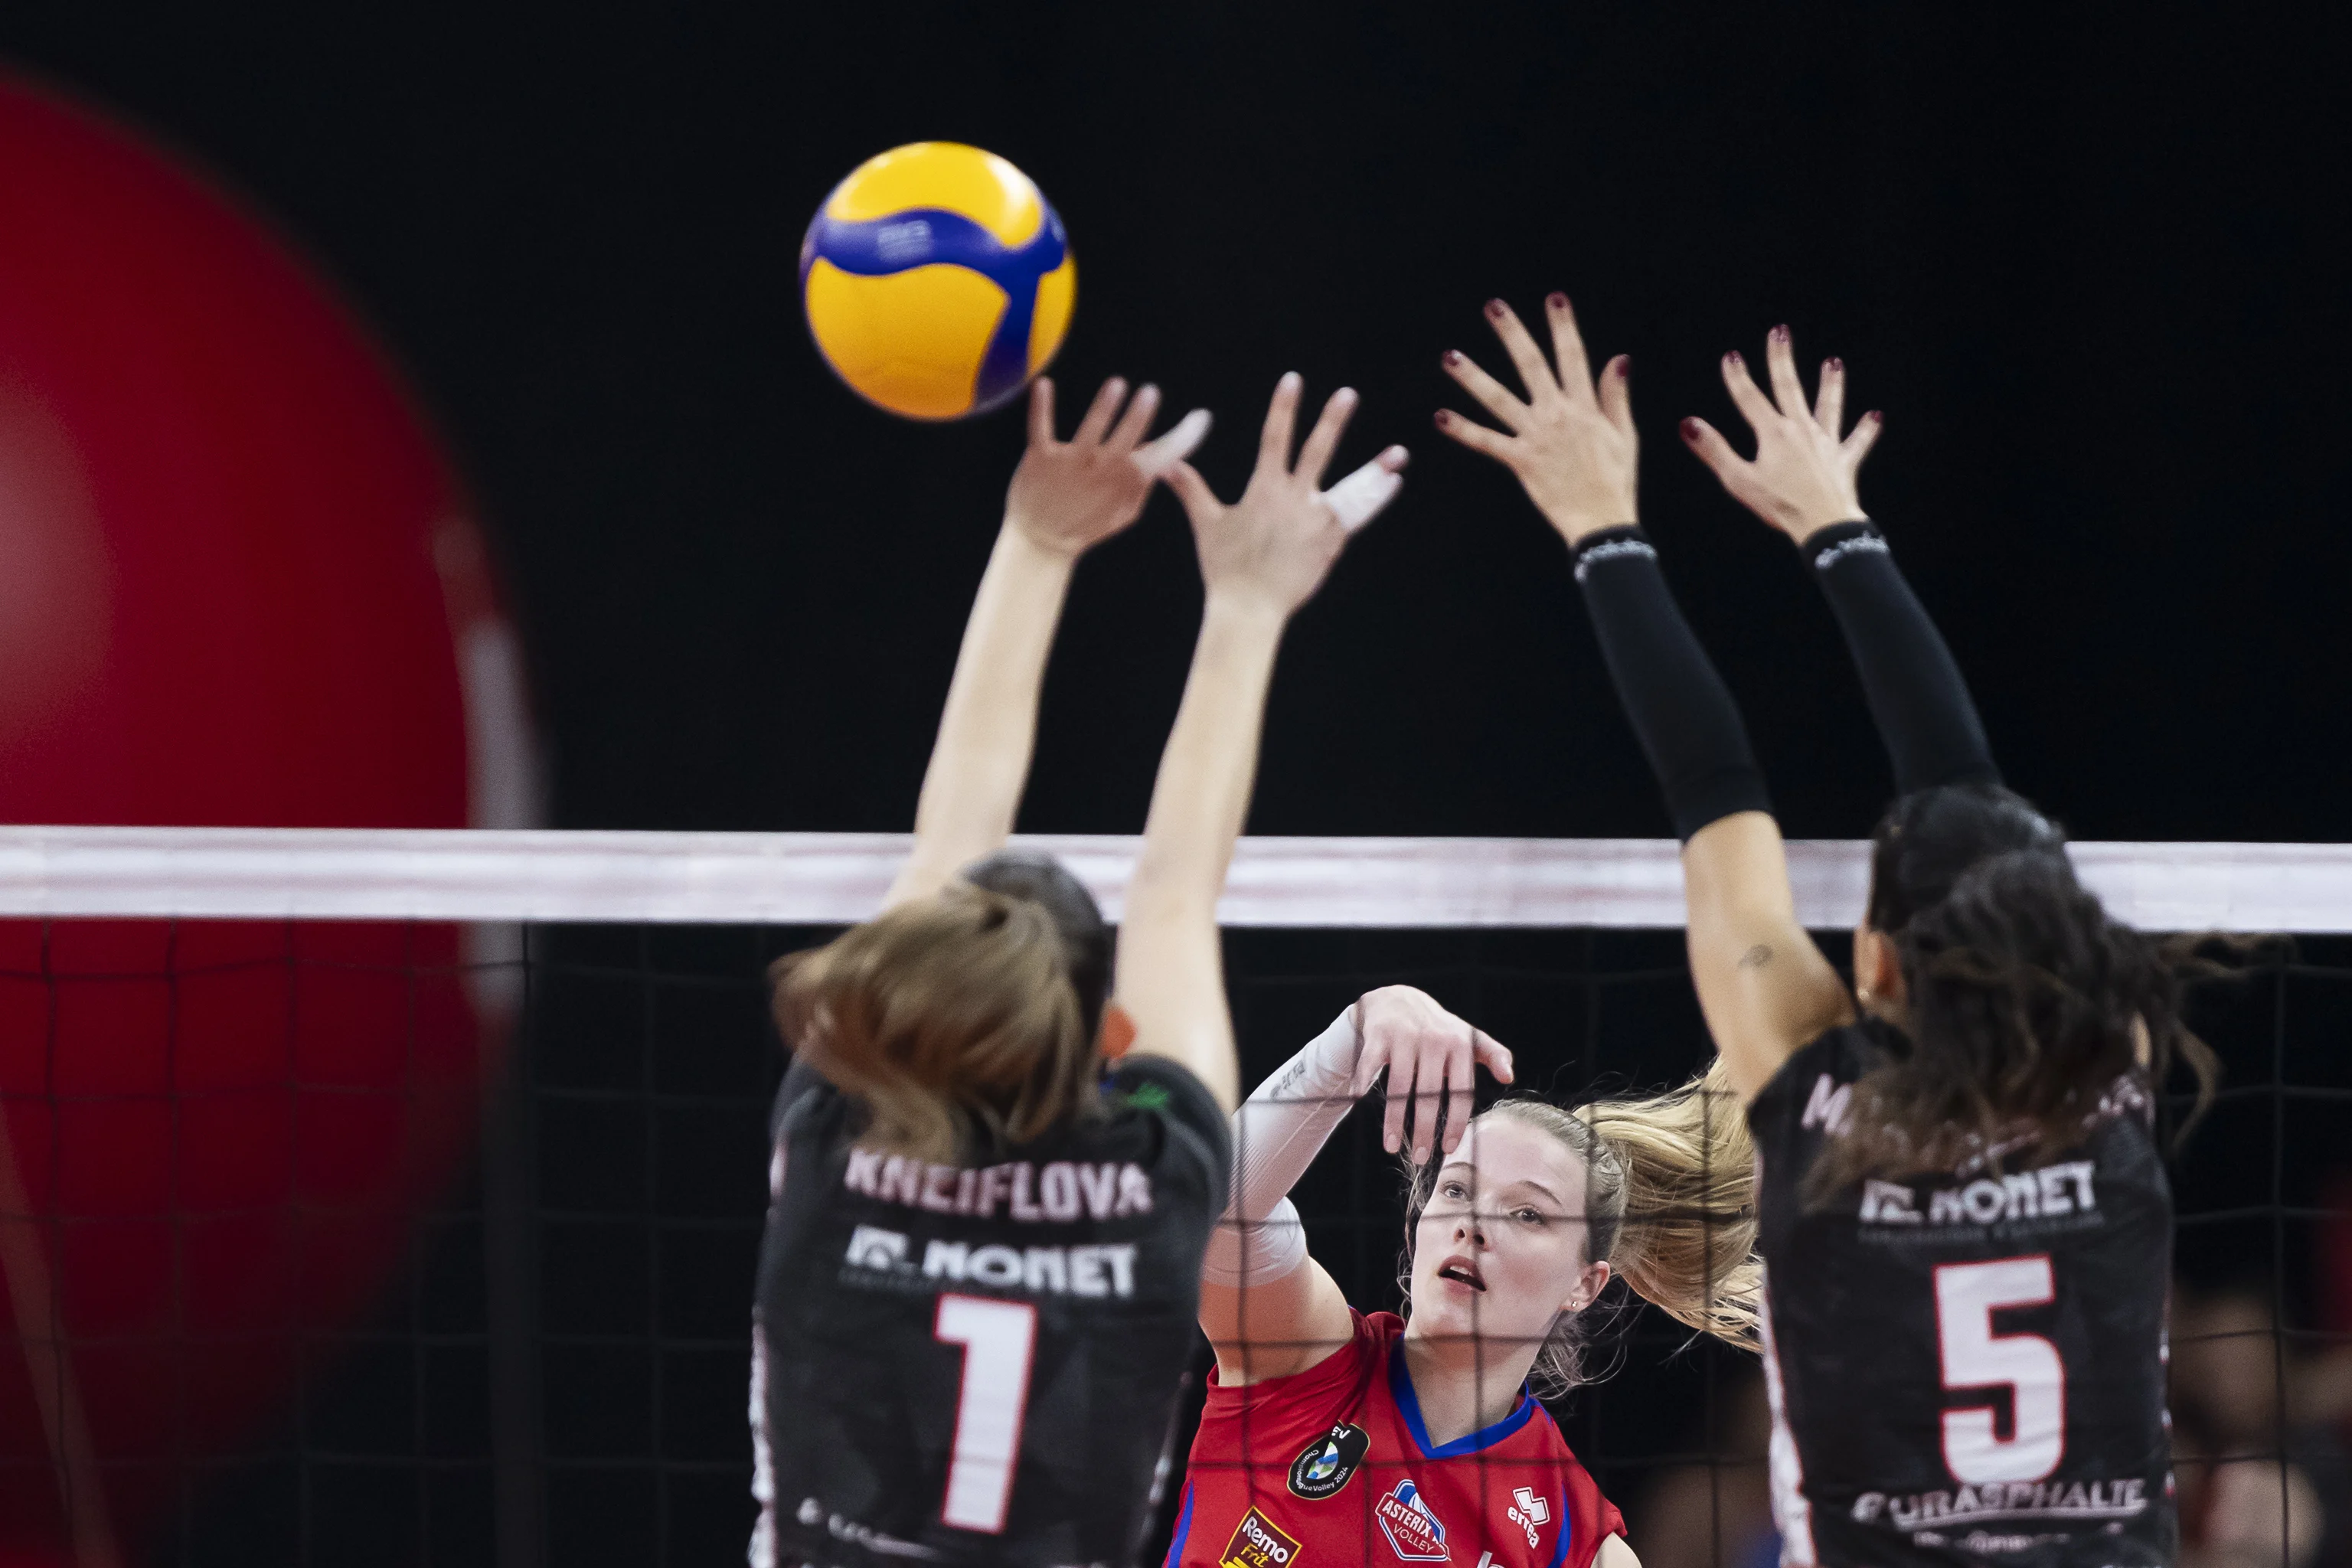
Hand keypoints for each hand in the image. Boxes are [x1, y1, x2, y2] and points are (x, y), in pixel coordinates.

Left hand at [1004, 376, 1211, 559]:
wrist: (1042, 542)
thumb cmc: (1088, 523)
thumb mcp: (1124, 512)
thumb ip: (1141, 484)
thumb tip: (1162, 456)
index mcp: (1124, 482)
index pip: (1160, 457)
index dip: (1183, 439)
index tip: (1201, 418)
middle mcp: (1100, 471)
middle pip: (1124, 441)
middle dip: (1138, 417)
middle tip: (1150, 392)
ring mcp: (1069, 464)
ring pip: (1090, 432)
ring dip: (1104, 408)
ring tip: (1117, 385)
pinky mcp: (1040, 458)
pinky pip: (1040, 429)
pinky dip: (1041, 407)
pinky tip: (1044, 385)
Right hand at [1164, 373, 1405, 617]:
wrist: (1250, 608)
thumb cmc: (1225, 568)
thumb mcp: (1207, 524)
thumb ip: (1191, 489)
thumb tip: (1164, 464)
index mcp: (1264, 489)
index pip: (1274, 437)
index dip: (1283, 407)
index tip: (1293, 380)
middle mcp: (1294, 499)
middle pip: (1317, 451)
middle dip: (1332, 421)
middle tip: (1348, 394)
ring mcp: (1316, 521)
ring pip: (1350, 488)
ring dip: (1375, 469)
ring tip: (1400, 453)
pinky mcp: (1331, 542)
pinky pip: (1357, 516)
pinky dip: (1374, 500)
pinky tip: (1392, 484)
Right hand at [1347, 985, 1513, 1162]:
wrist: (1399, 998)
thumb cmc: (1438, 1028)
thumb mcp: (1468, 1037)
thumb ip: (1493, 1055)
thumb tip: (1509, 1078)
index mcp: (1459, 1045)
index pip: (1461, 1093)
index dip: (1455, 1124)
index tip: (1447, 1149)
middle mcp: (1434, 1040)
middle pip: (1429, 1096)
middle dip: (1424, 1130)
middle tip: (1419, 1157)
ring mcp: (1405, 1037)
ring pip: (1399, 1088)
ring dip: (1394, 1121)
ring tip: (1391, 1146)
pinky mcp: (1380, 1035)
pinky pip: (1371, 1065)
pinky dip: (1363, 1084)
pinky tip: (1359, 1102)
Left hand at [1435, 294, 1636, 544]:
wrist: (1602, 520)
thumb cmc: (1615, 479)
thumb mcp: (1624, 435)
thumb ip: (1615, 396)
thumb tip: (1619, 358)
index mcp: (1584, 406)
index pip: (1572, 356)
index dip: (1563, 326)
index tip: (1554, 298)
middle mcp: (1557, 414)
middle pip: (1530, 365)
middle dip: (1512, 333)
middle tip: (1493, 307)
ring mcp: (1536, 436)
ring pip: (1498, 399)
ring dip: (1472, 377)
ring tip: (1449, 356)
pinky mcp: (1521, 460)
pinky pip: (1486, 442)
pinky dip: (1463, 431)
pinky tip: (1439, 417)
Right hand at [1681, 326, 1881, 543]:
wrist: (1824, 523)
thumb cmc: (1779, 505)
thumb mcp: (1739, 479)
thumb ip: (1714, 450)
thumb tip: (1688, 424)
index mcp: (1773, 434)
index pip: (1750, 399)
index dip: (1737, 378)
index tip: (1731, 356)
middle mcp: (1801, 430)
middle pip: (1789, 388)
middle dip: (1781, 359)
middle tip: (1780, 332)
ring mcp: (1825, 443)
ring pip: (1829, 406)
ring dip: (1830, 384)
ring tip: (1833, 363)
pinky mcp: (1843, 460)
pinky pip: (1857, 442)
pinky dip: (1866, 430)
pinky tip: (1876, 417)